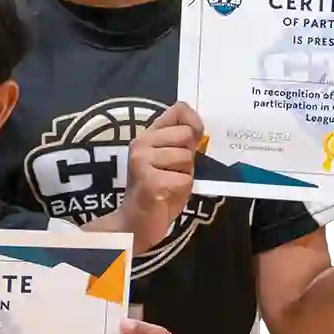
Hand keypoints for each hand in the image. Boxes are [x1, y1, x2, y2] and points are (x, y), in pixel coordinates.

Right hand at [123, 102, 202, 249]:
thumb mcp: (172, 161)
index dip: (194, 122)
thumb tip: (197, 126)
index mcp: (148, 136)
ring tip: (168, 184)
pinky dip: (181, 191)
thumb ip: (182, 143)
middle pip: (186, 135)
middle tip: (173, 172)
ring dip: (184, 175)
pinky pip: (183, 179)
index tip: (192, 140)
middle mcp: (141, 144)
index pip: (179, 110)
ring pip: (186, 158)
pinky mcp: (150, 181)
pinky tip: (165, 195)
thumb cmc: (156, 192)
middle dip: (188, 157)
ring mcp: (142, 162)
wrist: (135, 223)